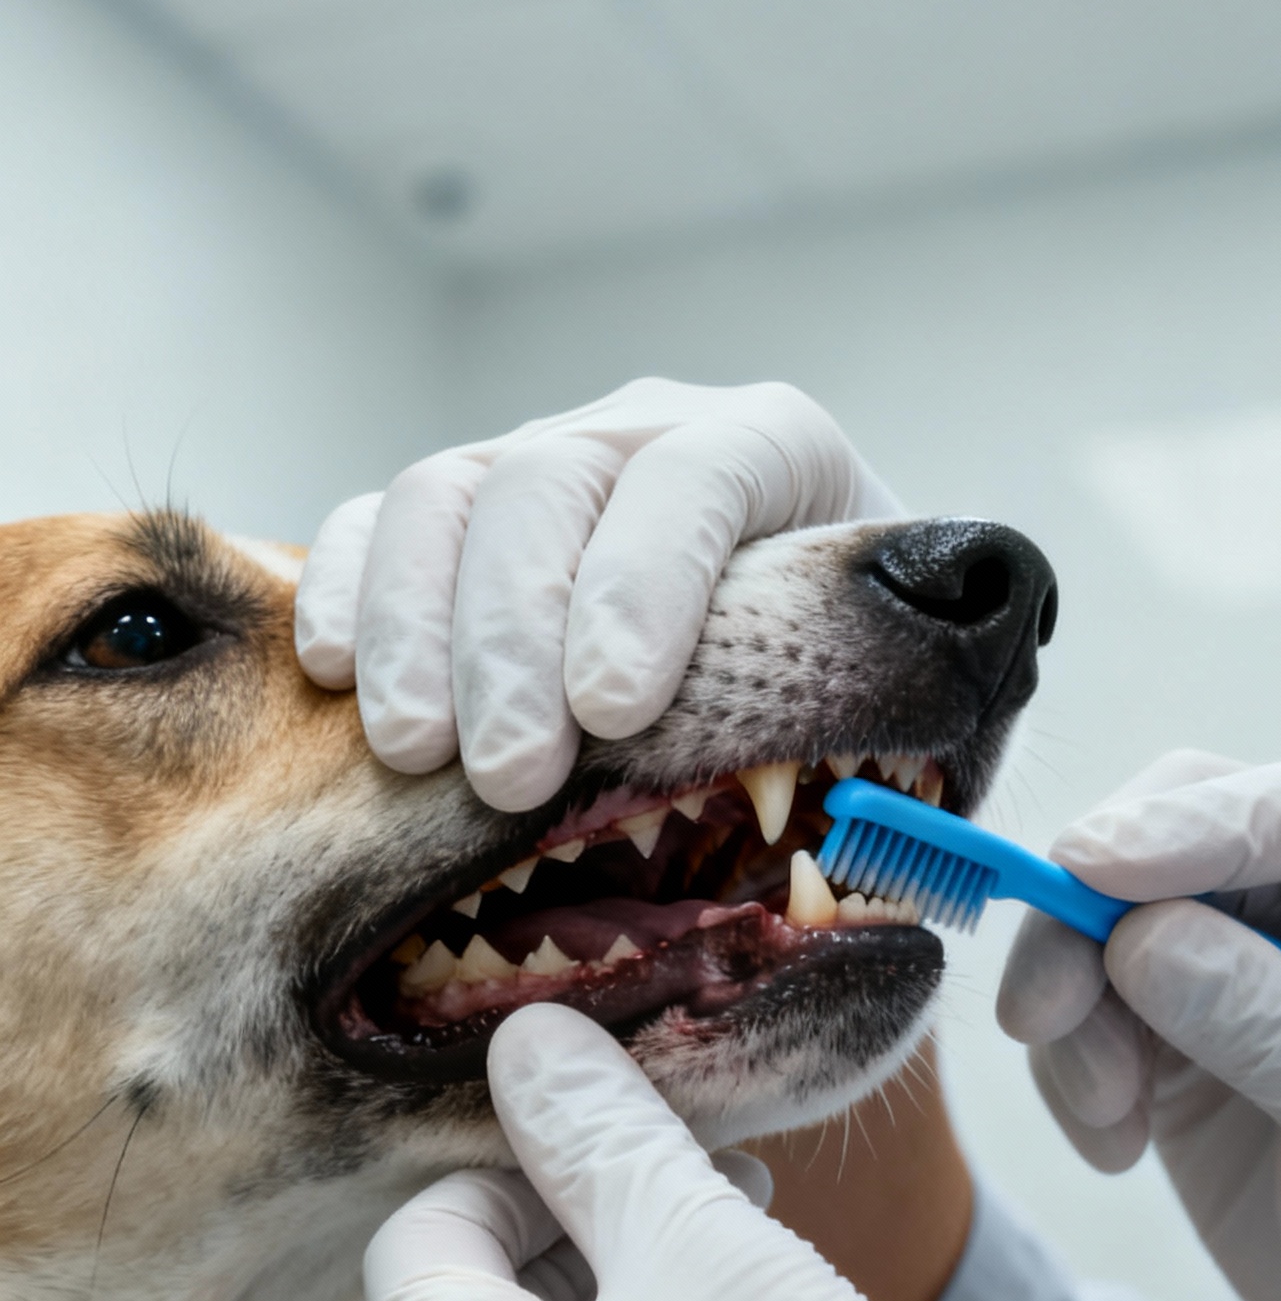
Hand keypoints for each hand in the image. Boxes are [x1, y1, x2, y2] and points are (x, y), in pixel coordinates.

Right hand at [296, 378, 895, 809]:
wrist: (821, 692)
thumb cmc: (873, 727)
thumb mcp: (923, 738)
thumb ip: (910, 777)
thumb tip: (871, 869)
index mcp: (783, 456)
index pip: (704, 476)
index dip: (650, 584)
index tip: (618, 711)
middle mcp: (652, 432)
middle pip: (553, 481)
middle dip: (517, 634)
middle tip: (509, 777)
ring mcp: (542, 462)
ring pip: (447, 495)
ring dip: (418, 628)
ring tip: (414, 754)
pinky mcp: (455, 520)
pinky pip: (373, 523)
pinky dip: (348, 593)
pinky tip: (338, 685)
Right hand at [997, 753, 1280, 1300]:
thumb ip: (1268, 1023)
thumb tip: (1138, 940)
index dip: (1191, 825)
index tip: (1088, 869)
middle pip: (1177, 833)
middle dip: (1091, 913)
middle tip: (1040, 1011)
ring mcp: (1238, 959)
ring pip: (1106, 916)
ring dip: (1072, 1006)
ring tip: (1105, 1112)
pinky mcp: (1172, 1024)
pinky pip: (1082, 1004)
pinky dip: (1070, 1066)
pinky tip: (1115, 1143)